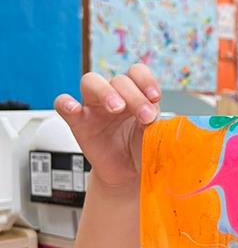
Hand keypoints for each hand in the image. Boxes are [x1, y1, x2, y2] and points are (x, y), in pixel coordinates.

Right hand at [54, 65, 160, 189]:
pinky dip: (66, 103)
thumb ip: (157, 124)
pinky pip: (63, 104)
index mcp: (136, 94)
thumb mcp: (154, 135)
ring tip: (116, 108)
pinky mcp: (78, 122)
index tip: (155, 97)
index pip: (137, 72)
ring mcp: (94, 107)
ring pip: (91, 81)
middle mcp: (114, 95)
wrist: (129, 175)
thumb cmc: (143, 151)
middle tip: (145, 117)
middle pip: (118, 79)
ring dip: (106, 92)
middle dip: (134, 96)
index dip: (146, 80)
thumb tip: (164, 120)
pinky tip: (74, 109)